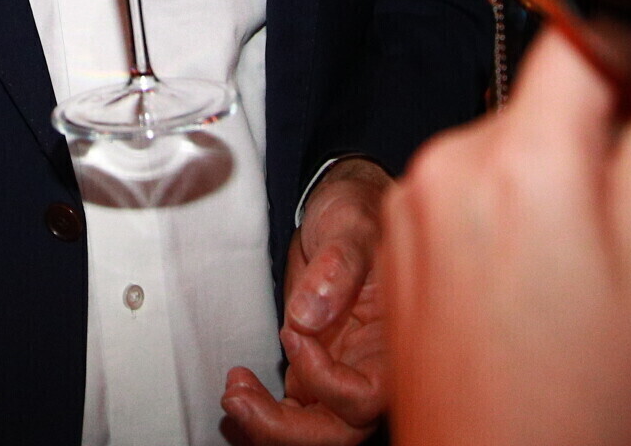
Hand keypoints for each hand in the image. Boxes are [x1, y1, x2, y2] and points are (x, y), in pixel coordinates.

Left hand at [223, 159, 389, 443]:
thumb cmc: (358, 211)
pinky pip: (291, 412)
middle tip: (239, 398)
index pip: (367, 396)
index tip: (294, 332)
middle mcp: (371, 368)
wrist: (341, 207)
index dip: (325, 378)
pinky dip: (261, 413)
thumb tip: (310, 313)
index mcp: (396, 342)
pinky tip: (238, 389)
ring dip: (267, 426)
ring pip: (313, 430)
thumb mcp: (353, 225)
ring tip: (234, 394)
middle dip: (287, 429)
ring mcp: (341, 372)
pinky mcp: (313, 369)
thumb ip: (339, 265)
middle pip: (339, 432)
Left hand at [384, 33, 630, 445]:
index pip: (583, 38)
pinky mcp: (405, 237)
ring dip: (596, 176)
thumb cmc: (577, 412)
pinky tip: (592, 260)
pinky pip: (484, 190)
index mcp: (522, 159)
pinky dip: (540, 207)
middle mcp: (453, 162)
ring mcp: (419, 200)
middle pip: (562, 103)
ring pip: (527, 149)